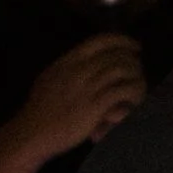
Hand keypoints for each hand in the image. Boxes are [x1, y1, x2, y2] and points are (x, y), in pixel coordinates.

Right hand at [14, 34, 146, 157]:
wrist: (33, 132)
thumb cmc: (38, 110)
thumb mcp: (49, 79)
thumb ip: (67, 69)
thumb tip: (83, 63)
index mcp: (68, 61)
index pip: (99, 41)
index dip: (121, 40)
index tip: (133, 45)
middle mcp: (79, 70)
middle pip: (115, 55)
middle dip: (132, 60)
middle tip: (139, 68)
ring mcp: (88, 87)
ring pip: (122, 70)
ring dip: (135, 75)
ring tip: (139, 83)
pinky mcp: (96, 106)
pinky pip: (123, 91)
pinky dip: (134, 92)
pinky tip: (136, 98)